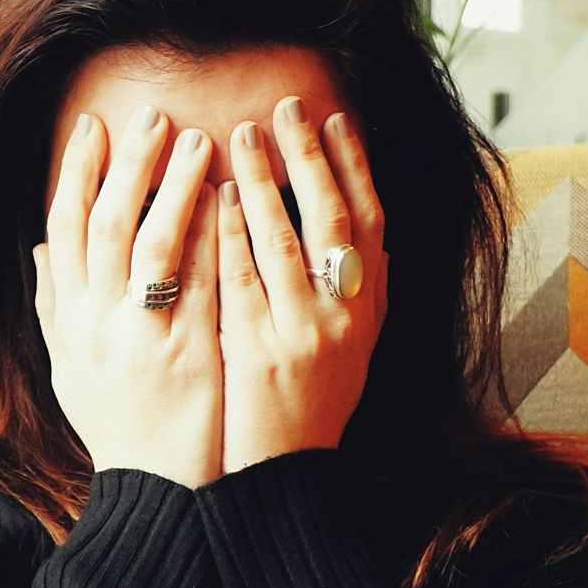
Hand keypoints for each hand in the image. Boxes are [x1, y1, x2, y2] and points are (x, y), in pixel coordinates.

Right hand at [32, 104, 223, 489]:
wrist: (157, 493)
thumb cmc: (119, 428)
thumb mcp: (70, 369)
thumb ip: (55, 307)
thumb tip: (40, 251)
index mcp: (70, 321)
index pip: (64, 229)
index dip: (78, 173)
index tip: (94, 127)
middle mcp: (97, 324)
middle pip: (106, 223)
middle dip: (128, 163)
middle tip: (151, 114)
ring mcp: (142, 338)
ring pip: (154, 242)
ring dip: (175, 185)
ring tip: (199, 139)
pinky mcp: (188, 354)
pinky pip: (198, 281)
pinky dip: (210, 235)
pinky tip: (229, 199)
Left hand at [214, 95, 387, 474]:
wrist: (284, 479)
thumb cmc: (308, 410)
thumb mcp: (347, 349)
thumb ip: (350, 294)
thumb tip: (363, 235)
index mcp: (368, 310)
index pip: (371, 221)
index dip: (356, 166)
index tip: (336, 119)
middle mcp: (346, 317)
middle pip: (335, 219)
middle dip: (309, 156)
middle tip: (286, 107)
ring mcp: (305, 334)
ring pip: (287, 240)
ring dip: (266, 181)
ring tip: (241, 135)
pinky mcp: (261, 352)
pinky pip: (243, 279)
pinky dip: (231, 233)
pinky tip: (216, 197)